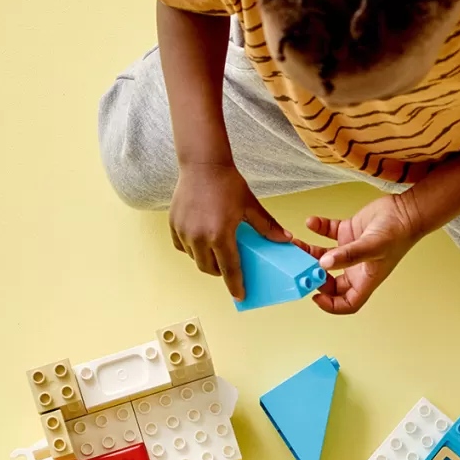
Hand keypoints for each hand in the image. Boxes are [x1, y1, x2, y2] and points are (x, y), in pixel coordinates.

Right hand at [169, 162, 290, 300]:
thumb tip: (285, 239)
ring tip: (215, 252)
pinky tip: (200, 241)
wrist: (203, 164)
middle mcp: (199, 237)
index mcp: (220, 235)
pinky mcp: (174, 225)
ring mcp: (184, 232)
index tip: (240, 295)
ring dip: (205, 260)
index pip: (229, 270)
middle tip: (229, 268)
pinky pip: (182, 246)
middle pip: (209, 268)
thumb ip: (267, 226)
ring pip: (194, 259)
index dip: (235, 285)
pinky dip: (191, 249)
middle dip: (220, 273)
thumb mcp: (250, 205)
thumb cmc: (227, 183)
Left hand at [293, 193, 421, 314]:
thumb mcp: (372, 247)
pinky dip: (317, 228)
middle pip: (330, 282)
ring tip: (297, 244)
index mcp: (365, 279)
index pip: (347, 303)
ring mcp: (351, 251)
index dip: (330, 305)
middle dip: (314, 276)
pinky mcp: (348, 233)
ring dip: (309, 252)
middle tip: (300, 267)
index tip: (314, 297)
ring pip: (324, 257)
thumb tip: (324, 263)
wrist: (407, 209)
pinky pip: (327, 233)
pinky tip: (311, 222)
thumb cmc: (398, 233)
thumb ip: (348, 256)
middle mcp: (357, 268)